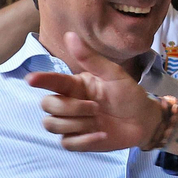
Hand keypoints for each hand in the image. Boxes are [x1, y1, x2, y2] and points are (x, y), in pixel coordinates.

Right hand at [28, 32, 163, 150]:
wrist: (145, 120)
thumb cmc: (129, 95)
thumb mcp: (114, 75)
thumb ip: (91, 59)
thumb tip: (69, 35)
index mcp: (75, 86)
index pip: (52, 82)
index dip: (41, 80)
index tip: (32, 79)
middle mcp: (69, 103)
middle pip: (47, 105)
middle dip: (69, 107)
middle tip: (95, 107)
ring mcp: (72, 123)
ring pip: (52, 124)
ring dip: (77, 123)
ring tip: (99, 121)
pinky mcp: (78, 140)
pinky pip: (66, 142)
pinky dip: (84, 139)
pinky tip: (102, 133)